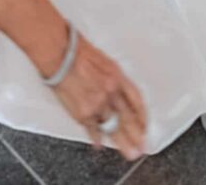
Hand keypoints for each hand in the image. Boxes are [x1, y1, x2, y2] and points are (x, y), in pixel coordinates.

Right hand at [52, 34, 145, 160]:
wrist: (60, 53)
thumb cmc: (79, 52)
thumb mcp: (106, 62)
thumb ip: (116, 81)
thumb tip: (121, 96)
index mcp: (119, 78)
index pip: (137, 102)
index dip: (142, 117)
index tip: (145, 127)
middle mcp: (111, 93)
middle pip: (128, 119)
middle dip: (137, 136)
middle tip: (142, 148)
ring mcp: (98, 105)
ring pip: (114, 128)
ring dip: (123, 143)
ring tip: (130, 154)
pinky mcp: (83, 113)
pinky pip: (93, 130)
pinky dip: (97, 138)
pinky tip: (100, 145)